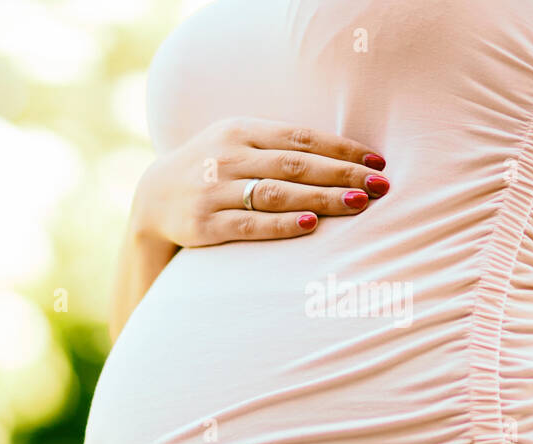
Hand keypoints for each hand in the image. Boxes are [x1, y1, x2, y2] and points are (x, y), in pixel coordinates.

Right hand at [131, 117, 389, 246]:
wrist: (152, 198)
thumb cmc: (211, 169)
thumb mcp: (237, 144)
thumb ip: (278, 146)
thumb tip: (343, 157)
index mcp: (240, 130)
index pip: (301, 137)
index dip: (342, 149)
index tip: (377, 162)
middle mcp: (227, 157)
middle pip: (295, 164)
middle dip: (342, 174)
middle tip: (380, 186)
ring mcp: (213, 190)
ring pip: (276, 193)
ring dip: (320, 198)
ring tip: (357, 204)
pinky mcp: (203, 223)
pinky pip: (248, 224)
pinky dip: (281, 224)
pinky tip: (310, 224)